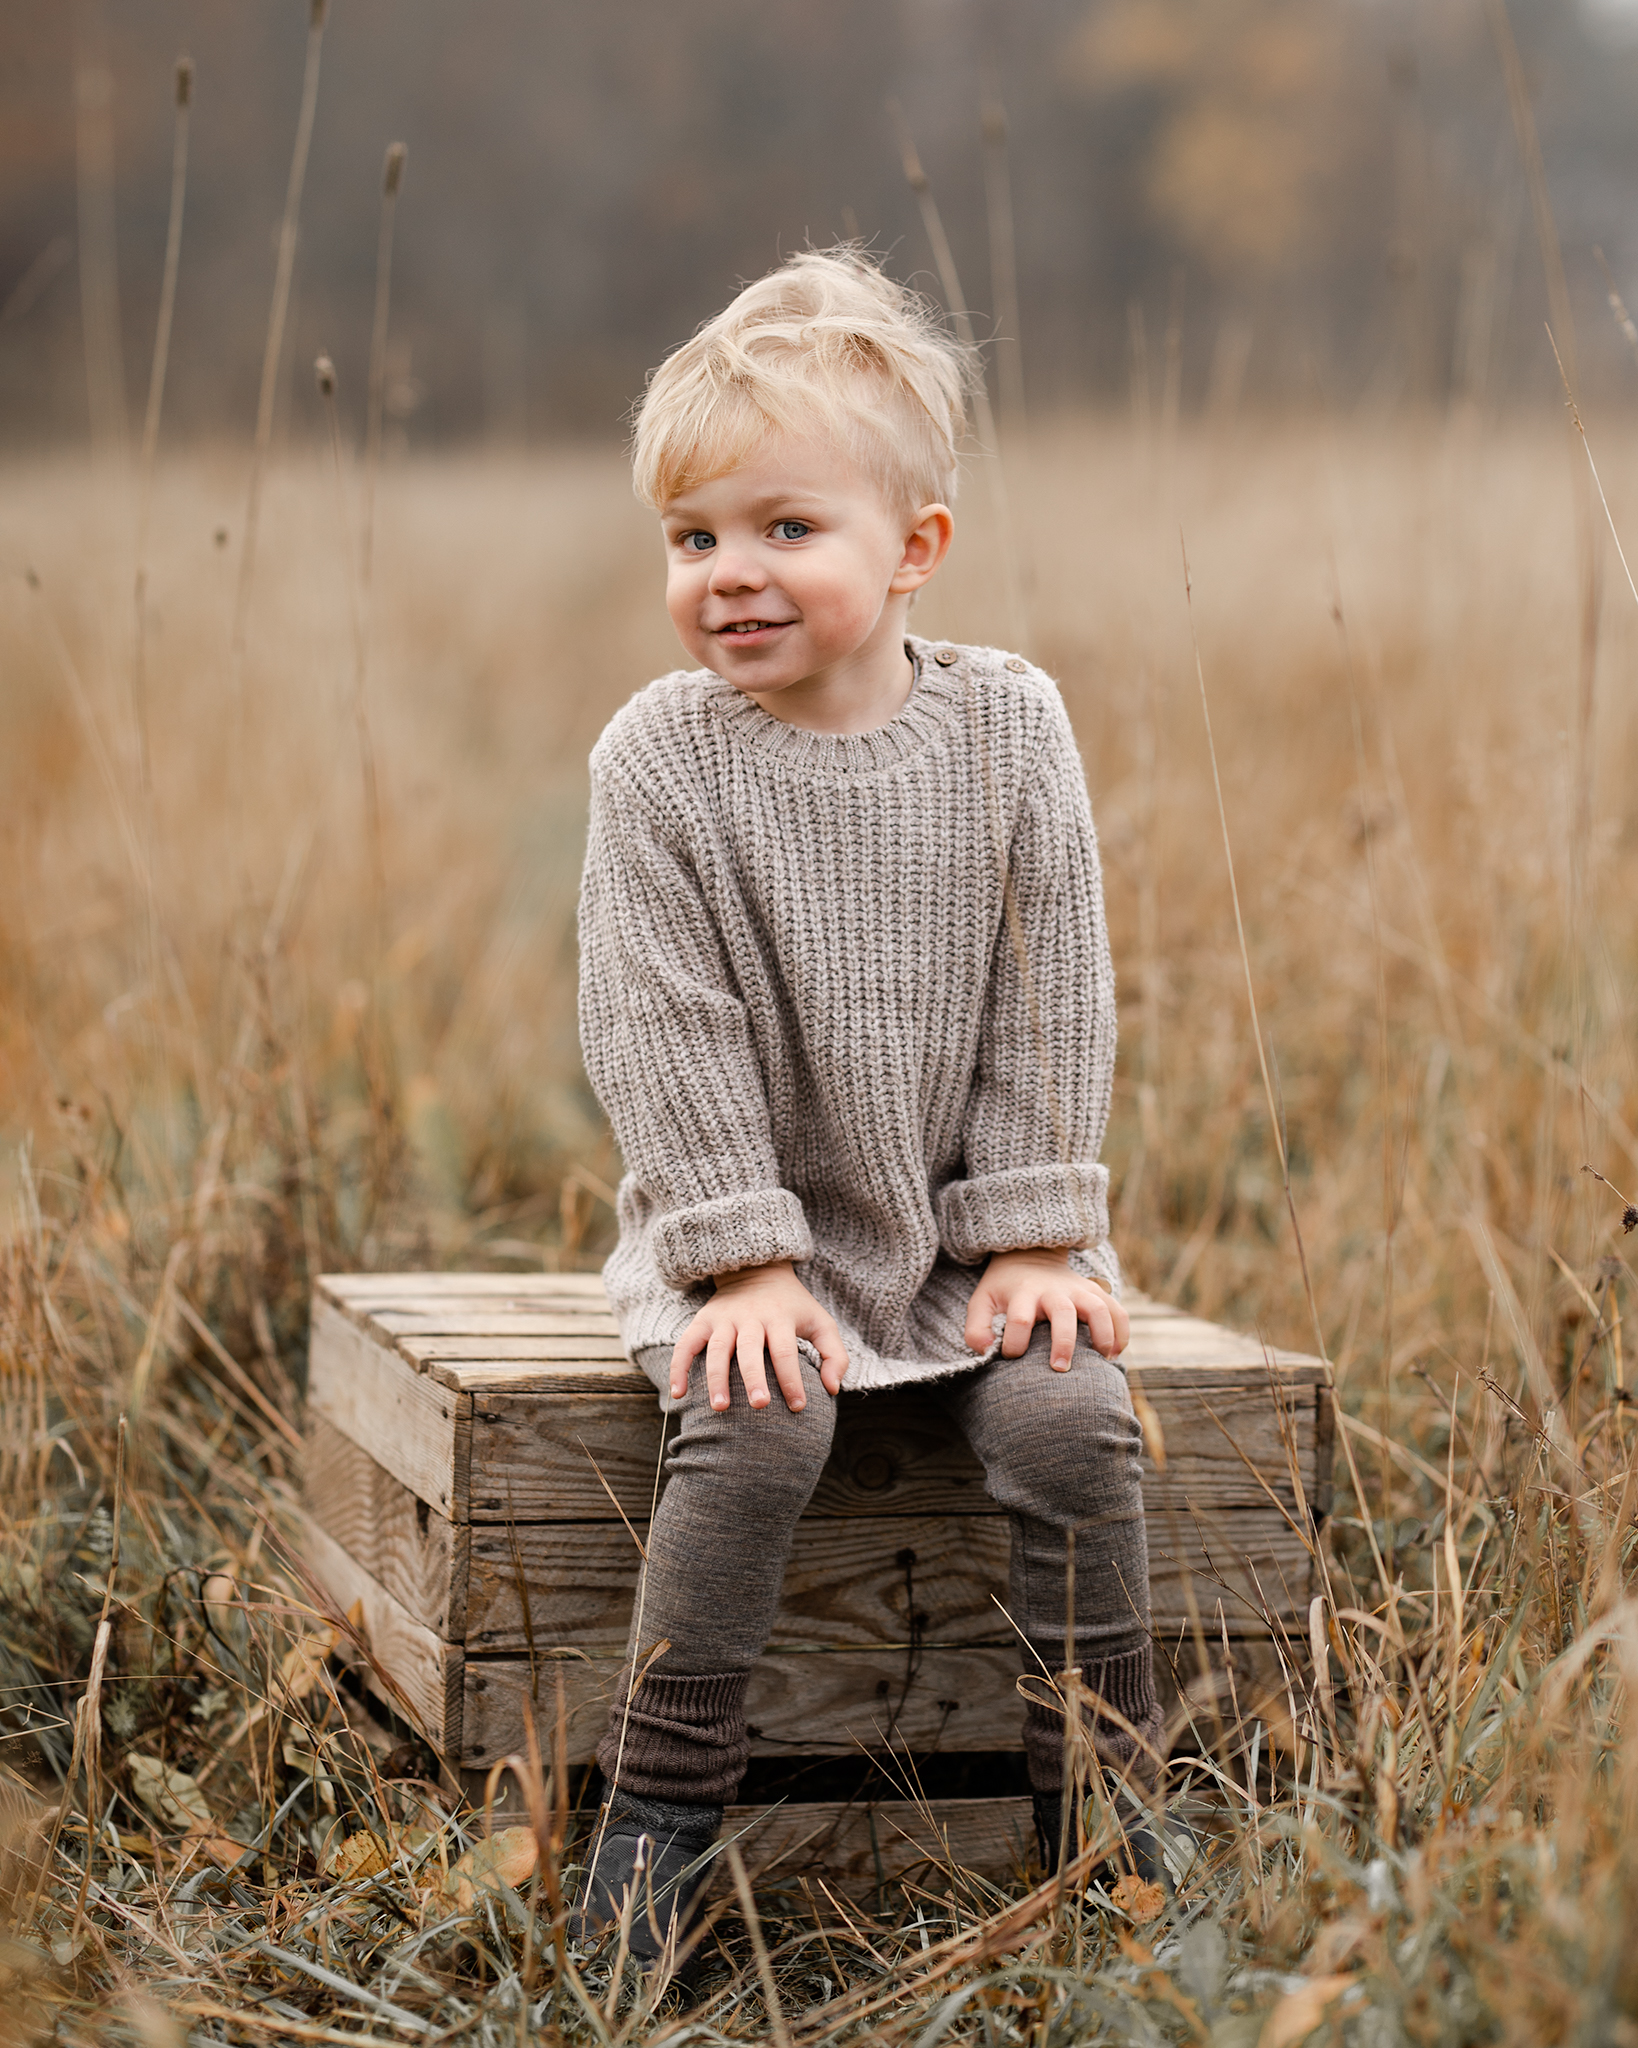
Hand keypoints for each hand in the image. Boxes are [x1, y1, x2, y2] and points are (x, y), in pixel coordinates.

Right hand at [670, 1259, 848, 1411]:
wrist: (757, 1270)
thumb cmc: (793, 1306)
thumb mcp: (821, 1322)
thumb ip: (834, 1355)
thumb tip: (832, 1390)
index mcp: (779, 1318)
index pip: (785, 1351)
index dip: (791, 1379)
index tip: (797, 1407)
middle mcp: (750, 1317)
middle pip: (750, 1350)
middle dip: (754, 1378)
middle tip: (759, 1405)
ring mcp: (724, 1318)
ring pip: (717, 1349)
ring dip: (716, 1378)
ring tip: (720, 1407)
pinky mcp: (703, 1320)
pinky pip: (686, 1345)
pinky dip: (679, 1368)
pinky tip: (678, 1394)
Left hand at [963, 1248, 1128, 1370]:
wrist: (1030, 1256)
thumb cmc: (1005, 1289)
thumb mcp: (982, 1301)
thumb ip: (976, 1328)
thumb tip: (985, 1352)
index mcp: (1023, 1294)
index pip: (1019, 1319)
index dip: (1014, 1343)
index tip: (1011, 1358)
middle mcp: (1053, 1291)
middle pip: (1063, 1313)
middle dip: (1063, 1342)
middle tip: (1059, 1368)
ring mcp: (1078, 1290)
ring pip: (1098, 1308)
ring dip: (1103, 1336)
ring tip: (1102, 1361)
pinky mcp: (1095, 1292)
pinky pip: (1117, 1310)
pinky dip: (1121, 1332)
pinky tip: (1114, 1353)